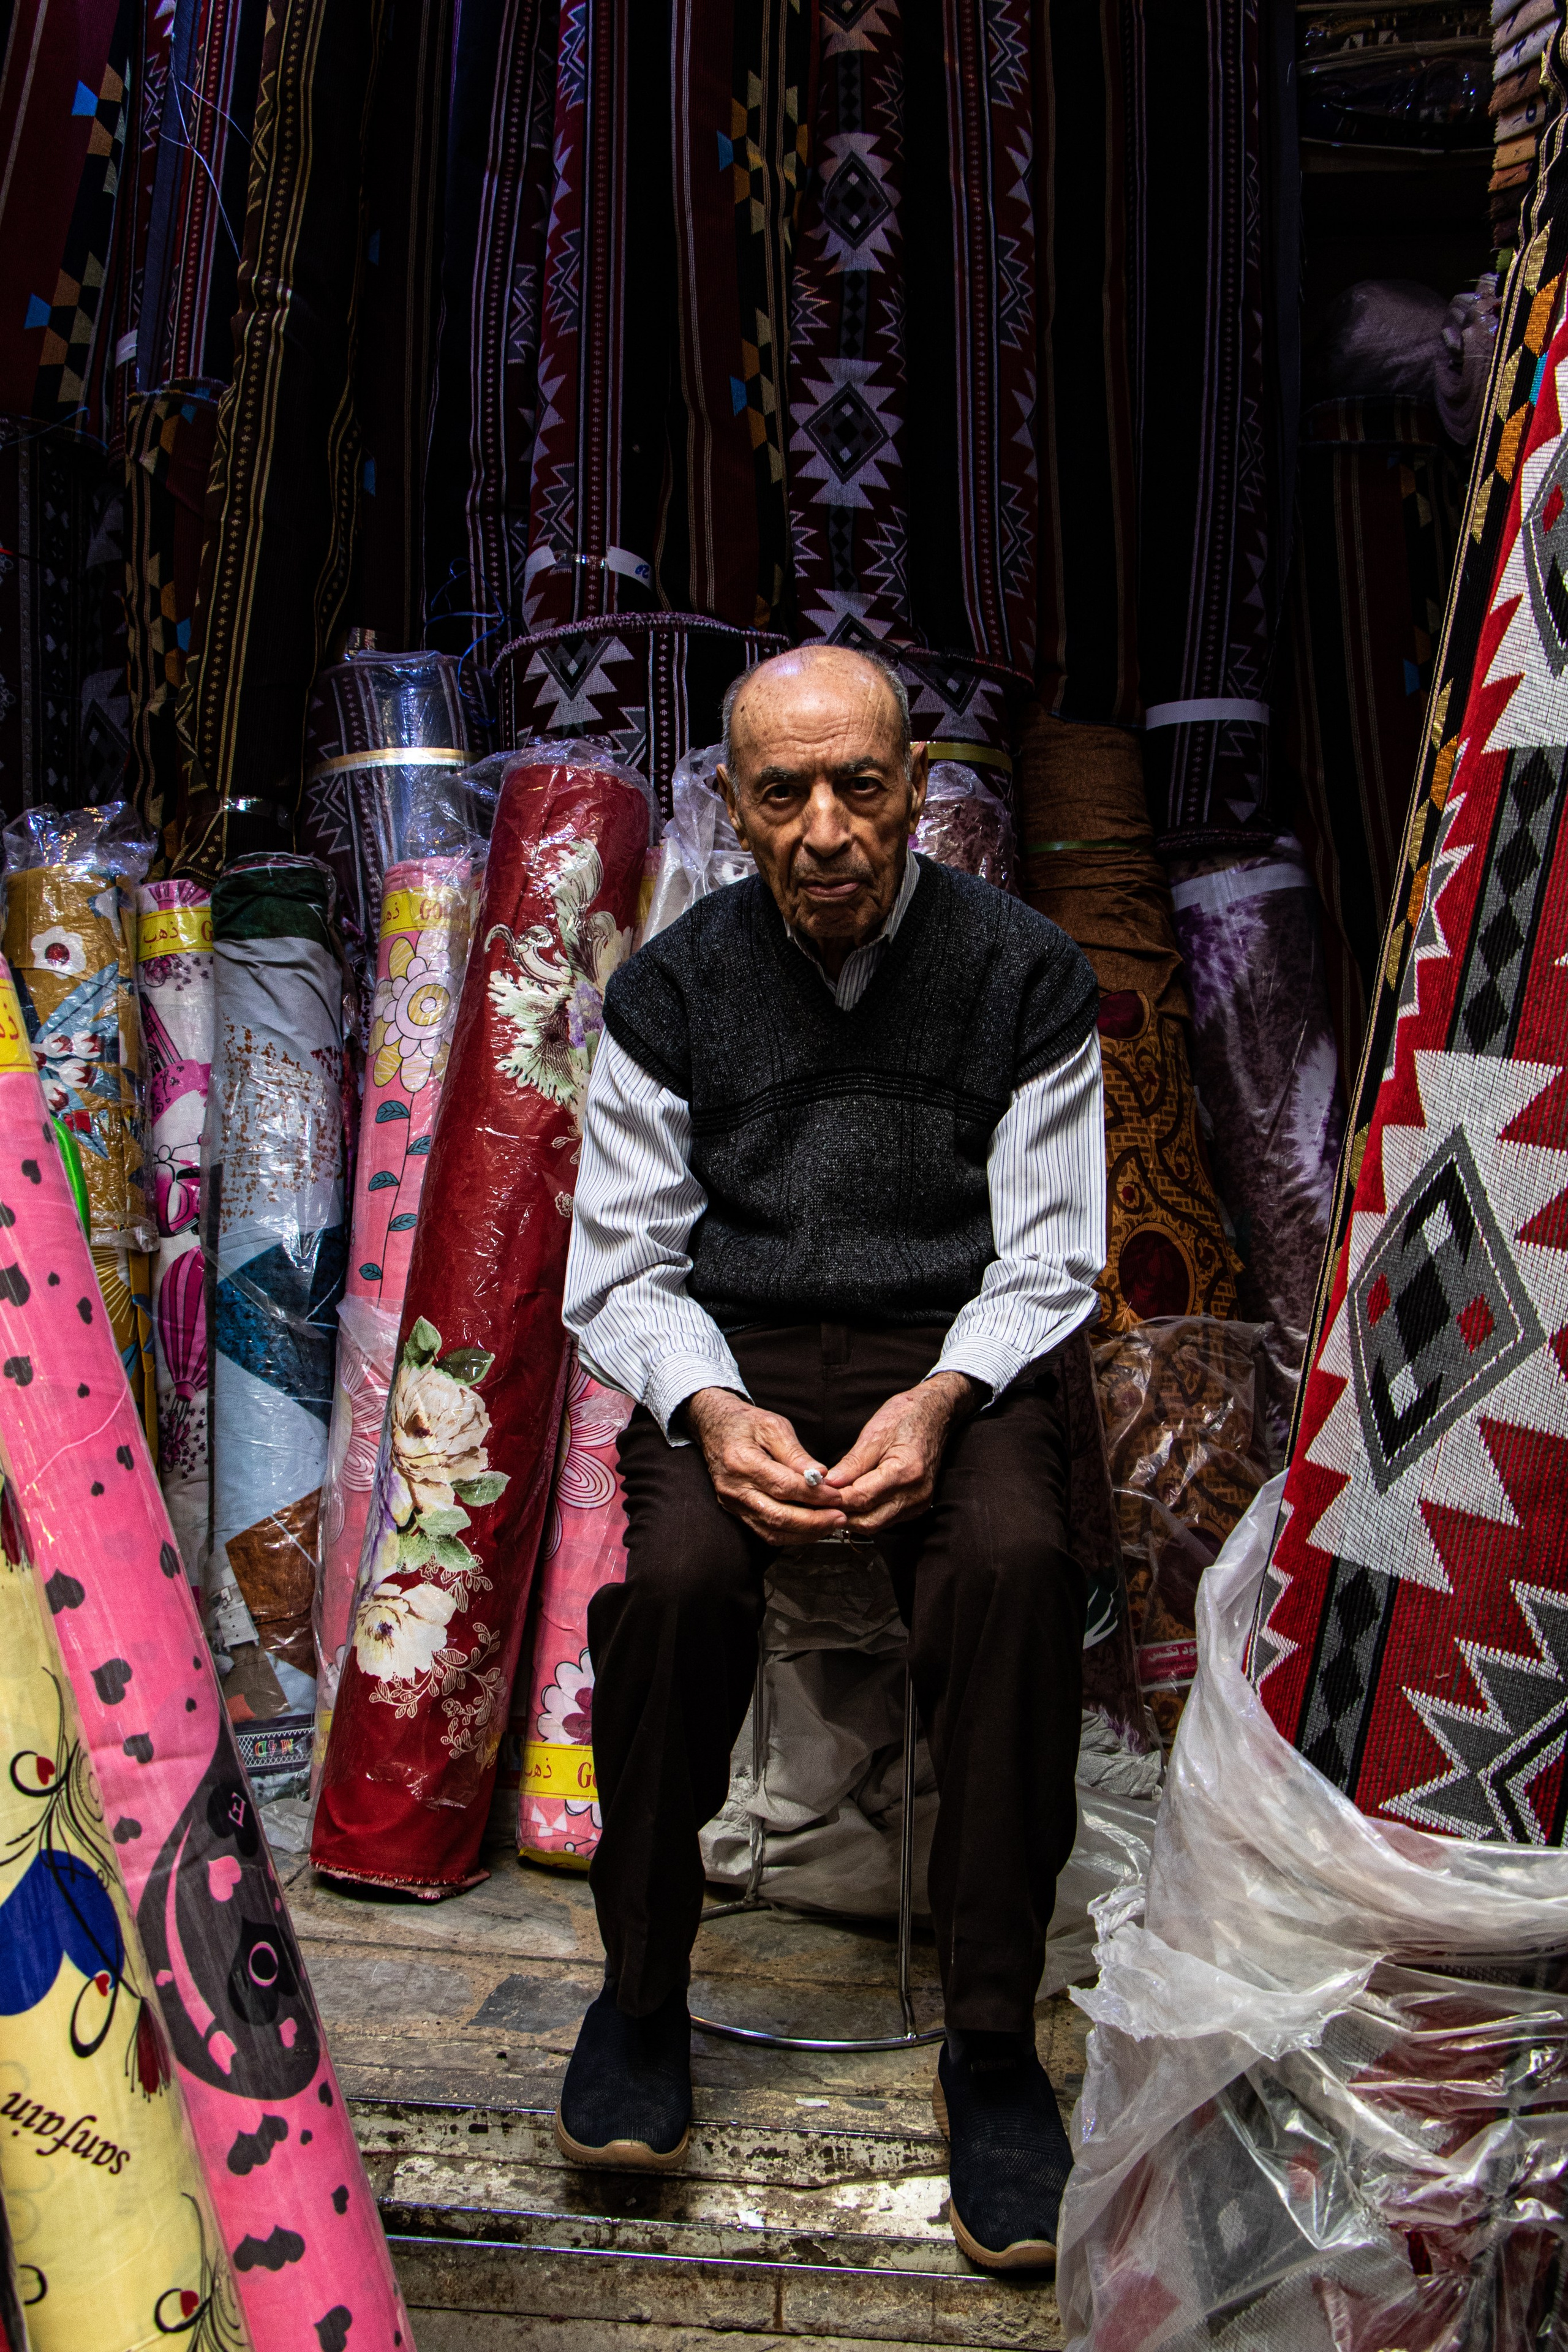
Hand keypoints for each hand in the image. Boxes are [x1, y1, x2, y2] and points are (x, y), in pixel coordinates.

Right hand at [684, 1387, 848, 1546]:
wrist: (714, 1427)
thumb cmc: (745, 1423)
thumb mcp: (773, 1426)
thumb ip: (796, 1453)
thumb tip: (820, 1475)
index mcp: (742, 1461)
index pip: (783, 1486)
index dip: (813, 1495)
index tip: (836, 1495)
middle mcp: (734, 1488)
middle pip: (777, 1515)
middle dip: (813, 1521)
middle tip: (839, 1517)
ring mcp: (733, 1503)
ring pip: (771, 1530)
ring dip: (805, 1533)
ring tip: (830, 1525)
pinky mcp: (736, 1511)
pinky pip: (765, 1531)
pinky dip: (791, 1534)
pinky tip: (810, 1528)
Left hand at [821, 1372, 978, 1532]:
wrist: (935, 1413)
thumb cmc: (906, 1416)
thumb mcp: (874, 1433)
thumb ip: (852, 1463)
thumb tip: (829, 1484)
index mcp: (905, 1472)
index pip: (862, 1498)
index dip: (835, 1500)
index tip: (814, 1496)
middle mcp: (915, 1493)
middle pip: (869, 1520)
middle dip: (841, 1514)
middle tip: (818, 1504)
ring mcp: (918, 1502)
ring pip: (876, 1523)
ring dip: (852, 1516)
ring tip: (830, 1502)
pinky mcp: (917, 1505)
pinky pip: (886, 1518)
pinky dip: (866, 1513)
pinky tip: (852, 1501)